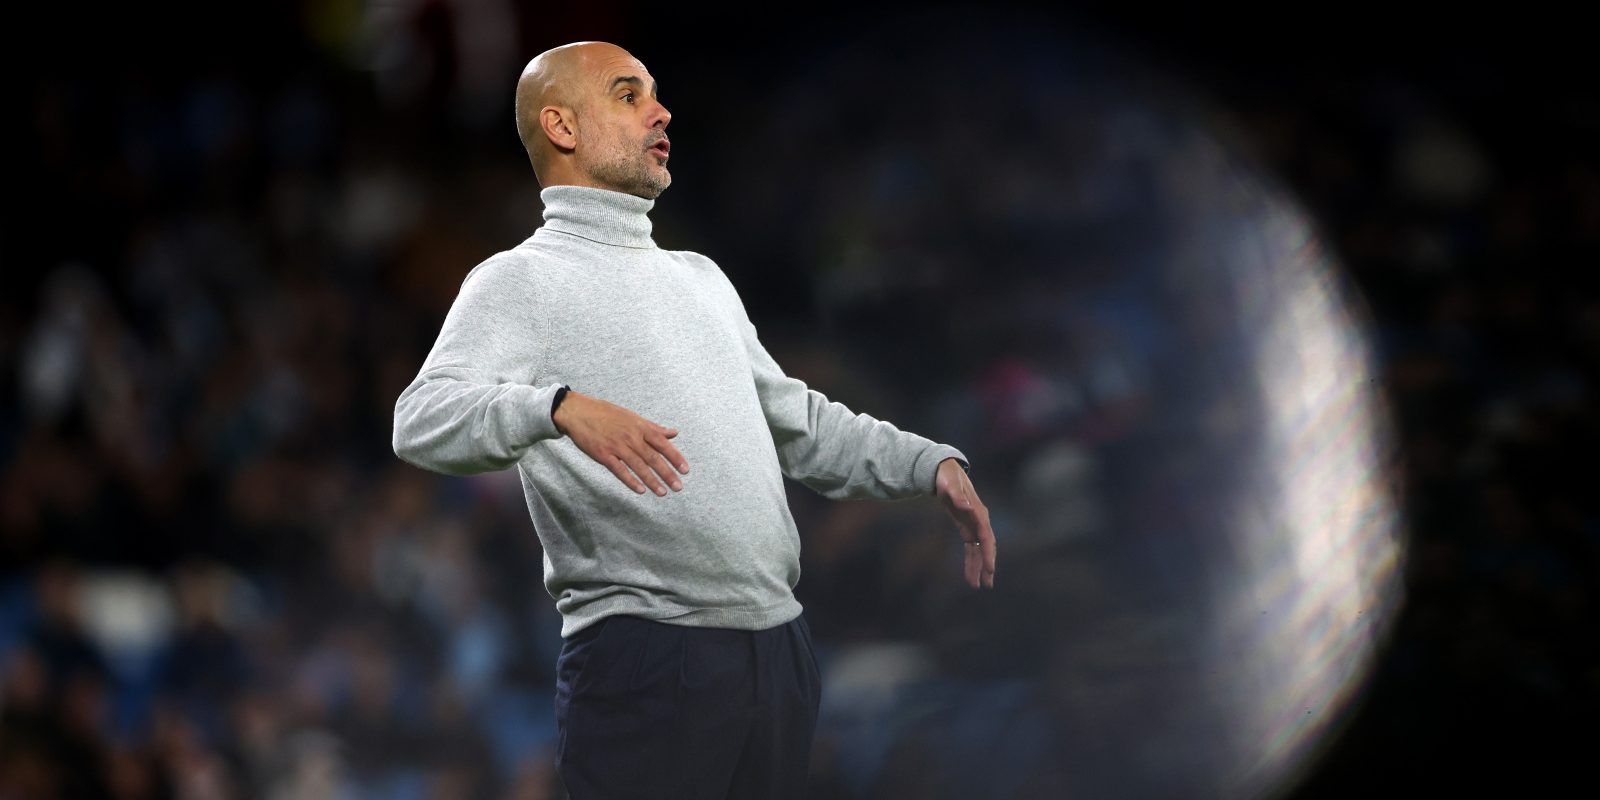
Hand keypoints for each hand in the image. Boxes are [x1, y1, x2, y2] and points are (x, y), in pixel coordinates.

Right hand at [553, 390, 689, 496]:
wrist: (579, 412)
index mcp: (640, 427)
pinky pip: (619, 470)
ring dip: (651, 481)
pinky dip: (630, 481)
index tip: (685, 470)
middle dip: (667, 473)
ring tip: (662, 492)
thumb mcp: (632, 417)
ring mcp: (617, 446)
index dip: (675, 457)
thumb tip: (674, 433)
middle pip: (653, 457)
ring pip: (638, 466)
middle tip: (678, 486)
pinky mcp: (603, 454)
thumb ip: (654, 428)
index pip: (662, 443)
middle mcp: (631, 437)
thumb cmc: (607, 414)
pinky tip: (640, 490)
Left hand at [935, 458, 995, 588]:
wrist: (943, 471)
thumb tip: (965, 505)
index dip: (988, 553)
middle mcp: (979, 520)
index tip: (989, 569)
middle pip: (986, 546)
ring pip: (978, 550)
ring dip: (978, 567)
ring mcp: (973, 524)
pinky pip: (970, 548)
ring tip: (976, 586)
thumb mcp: (949, 483)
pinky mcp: (966, 527)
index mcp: (978, 512)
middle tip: (988, 584)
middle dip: (987, 565)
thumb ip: (956, 494)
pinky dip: (970, 561)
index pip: (986, 536)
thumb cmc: (947, 476)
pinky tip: (969, 575)